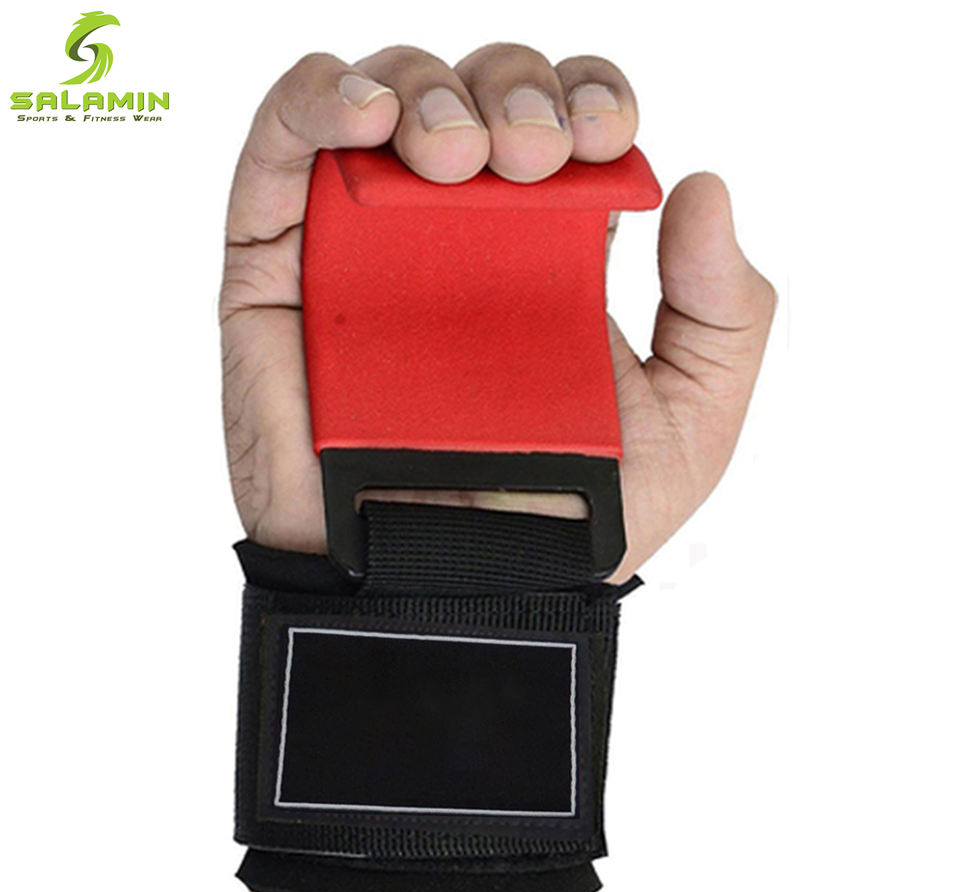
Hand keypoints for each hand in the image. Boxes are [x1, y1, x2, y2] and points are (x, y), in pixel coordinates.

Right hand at [219, 44, 774, 580]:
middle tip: (532, 160)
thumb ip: (723, 313)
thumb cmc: (564, 530)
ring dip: (424, 89)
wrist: (451, 599)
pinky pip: (276, 157)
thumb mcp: (689, 427)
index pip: (563, 128)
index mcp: (548, 262)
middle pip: (476, 96)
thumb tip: (701, 188)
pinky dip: (311, 100)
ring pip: (382, 104)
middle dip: (513, 92)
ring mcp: (366, 254)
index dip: (588, 98)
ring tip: (456, 157)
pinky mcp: (277, 279)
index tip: (609, 140)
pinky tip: (364, 112)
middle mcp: (457, 244)